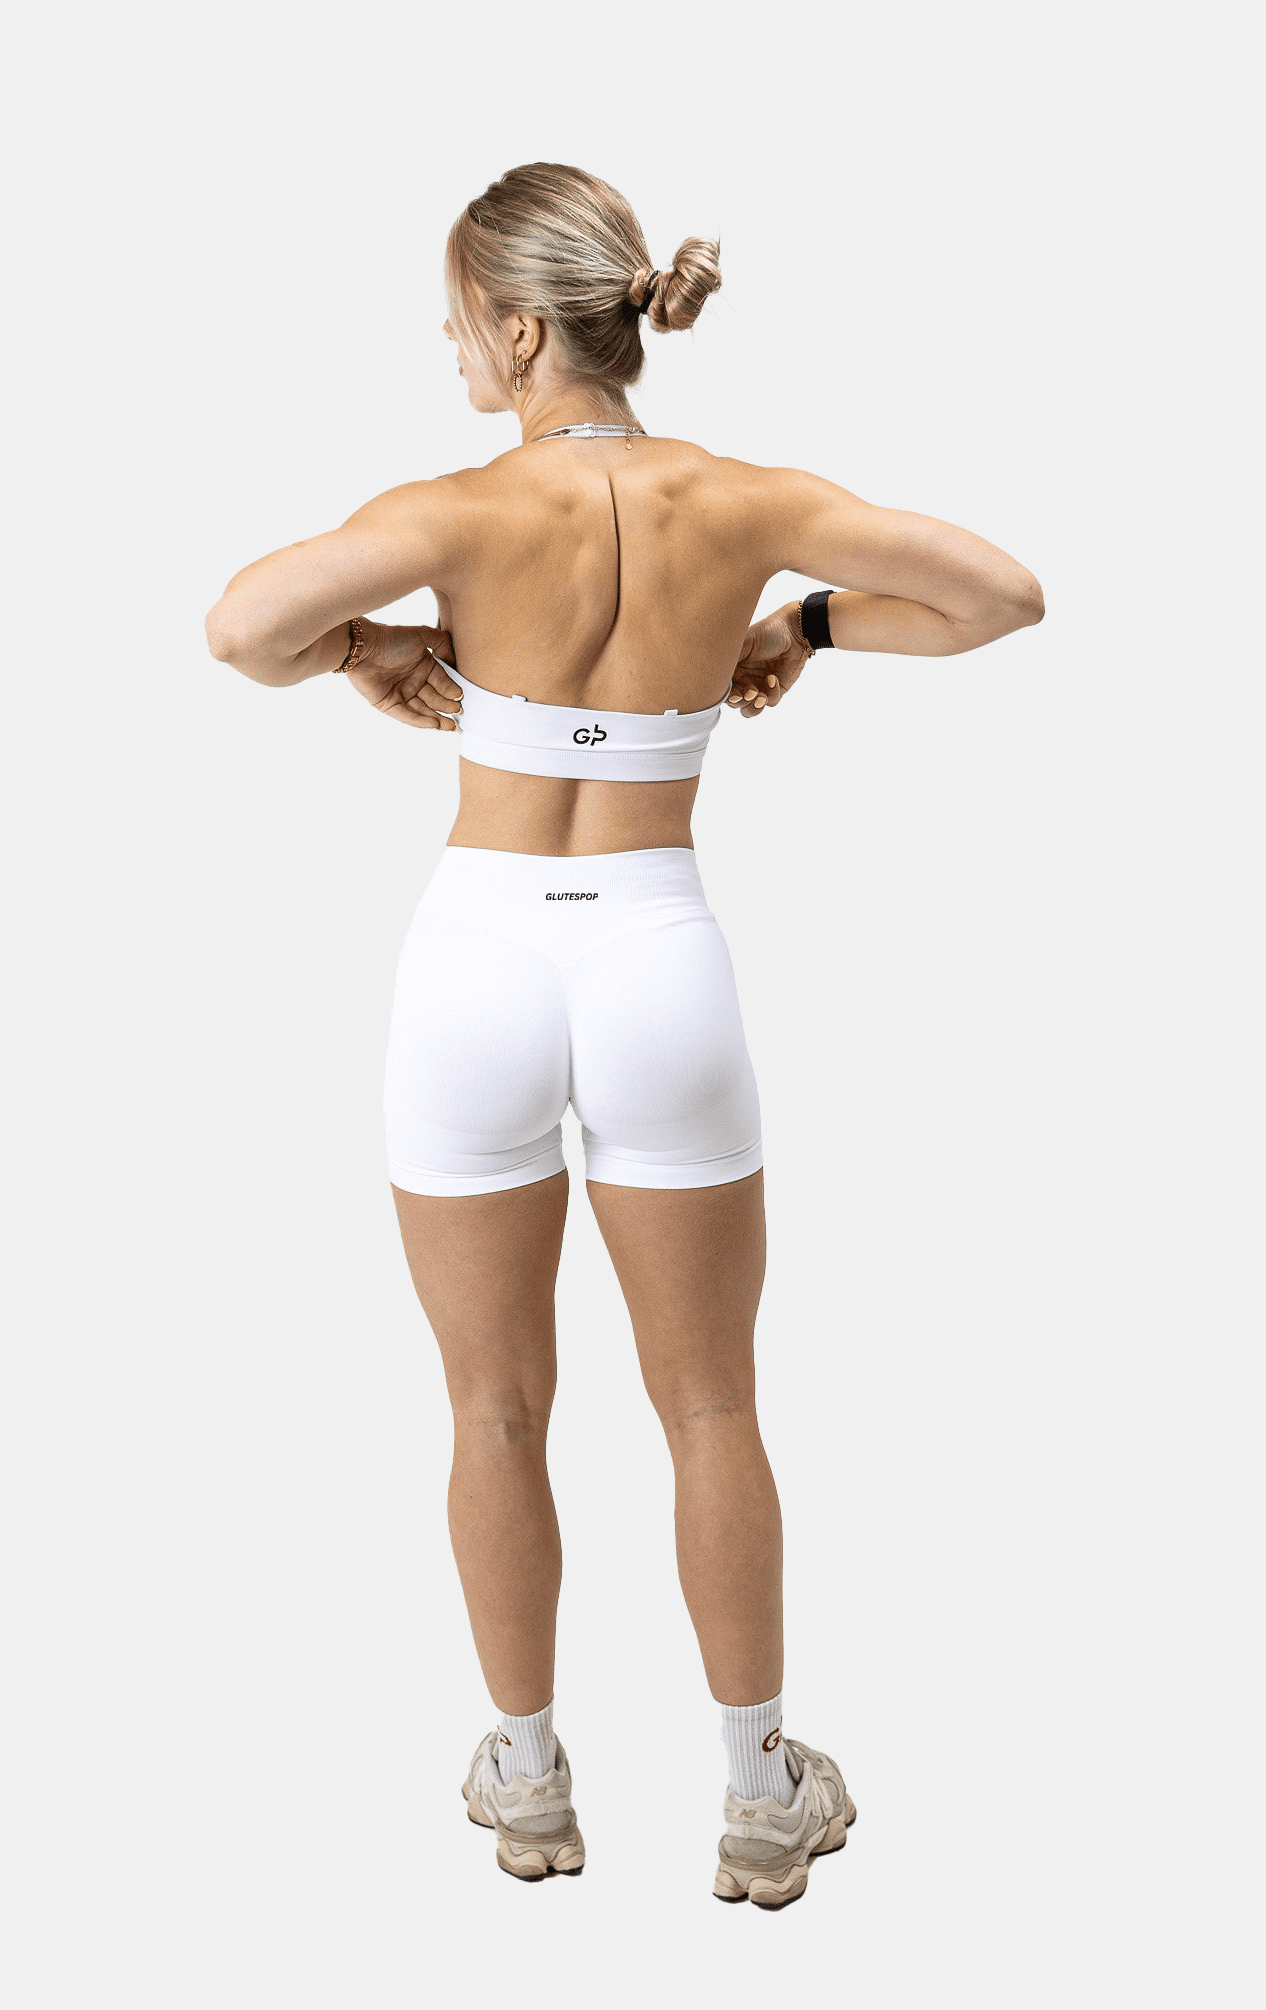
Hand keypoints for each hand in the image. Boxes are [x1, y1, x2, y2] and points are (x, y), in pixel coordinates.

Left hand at [344, 622, 463, 728]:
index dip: (452, 691)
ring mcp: (401, 694)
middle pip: (435, 698)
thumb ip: (442, 643)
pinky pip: (407, 716)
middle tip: (459, 712)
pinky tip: (434, 724)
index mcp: (423, 666)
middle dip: (448, 707)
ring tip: (451, 726)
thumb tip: (456, 661)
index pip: (442, 682)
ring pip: (423, 710)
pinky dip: (420, 721)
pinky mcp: (388, 705)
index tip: (462, 697)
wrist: (364, 648)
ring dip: (438, 719)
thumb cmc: (391, 639)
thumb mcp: (421, 635)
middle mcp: (413, 681)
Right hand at [726, 603, 812, 716]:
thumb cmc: (767, 632)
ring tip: (760, 697)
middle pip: (735, 704)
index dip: (725, 697)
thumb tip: (712, 674)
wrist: (794, 632)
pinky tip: (773, 678)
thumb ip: (726, 659)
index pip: (722, 690)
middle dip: (740, 702)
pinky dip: (772, 693)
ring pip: (750, 709)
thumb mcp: (743, 642)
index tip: (732, 694)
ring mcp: (759, 686)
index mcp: (731, 670)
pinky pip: (771, 702)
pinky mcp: (775, 690)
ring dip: (753, 707)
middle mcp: (743, 680)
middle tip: (748, 693)